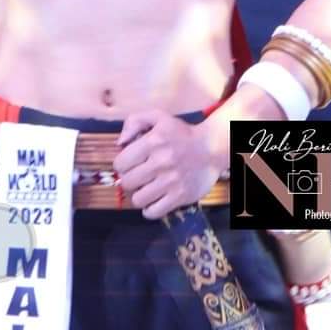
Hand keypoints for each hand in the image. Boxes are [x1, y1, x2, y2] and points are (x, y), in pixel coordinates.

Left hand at [113, 109, 227, 219]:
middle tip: (138, 176)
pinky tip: (154, 199)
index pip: (120, 163)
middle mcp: (161, 162)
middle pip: (127, 183)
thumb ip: (134, 122)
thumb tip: (119, 143)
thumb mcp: (158, 117)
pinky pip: (153, 212)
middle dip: (129, 179)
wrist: (211, 148)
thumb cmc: (181, 133)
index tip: (129, 164)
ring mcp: (171, 181)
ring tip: (146, 187)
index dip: (121, 164)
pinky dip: (150, 209)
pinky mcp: (180, 196)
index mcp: (153, 141)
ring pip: (138, 200)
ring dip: (139, 195)